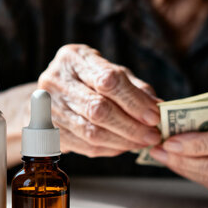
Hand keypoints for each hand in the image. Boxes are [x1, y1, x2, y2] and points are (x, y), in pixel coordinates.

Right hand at [38, 44, 161, 156]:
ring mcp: (49, 107)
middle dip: (131, 126)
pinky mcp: (49, 131)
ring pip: (91, 132)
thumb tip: (159, 108)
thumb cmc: (88, 79)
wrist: (51, 93)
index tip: (155, 116)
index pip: (107, 80)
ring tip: (142, 142)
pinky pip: (84, 146)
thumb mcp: (110, 72)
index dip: (134, 101)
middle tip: (153, 135)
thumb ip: (134, 87)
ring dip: (123, 141)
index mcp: (73, 58)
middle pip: (98, 109)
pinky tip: (124, 146)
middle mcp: (56, 81)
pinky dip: (110, 149)